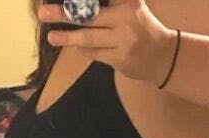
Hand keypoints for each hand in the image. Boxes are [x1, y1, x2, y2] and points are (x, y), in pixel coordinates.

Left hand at [38, 0, 175, 85]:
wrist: (165, 56)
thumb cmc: (143, 27)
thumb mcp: (131, 7)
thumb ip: (110, 3)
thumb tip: (78, 3)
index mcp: (128, 4)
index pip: (96, 0)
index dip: (79, 1)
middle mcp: (127, 20)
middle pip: (88, 16)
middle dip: (63, 14)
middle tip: (43, 14)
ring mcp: (124, 42)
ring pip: (88, 38)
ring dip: (67, 37)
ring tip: (52, 37)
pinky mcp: (121, 60)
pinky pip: (95, 53)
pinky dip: (83, 49)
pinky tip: (76, 46)